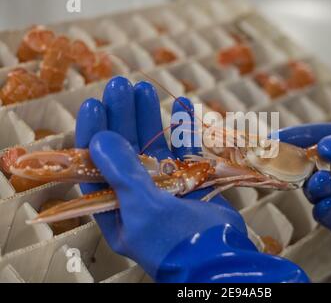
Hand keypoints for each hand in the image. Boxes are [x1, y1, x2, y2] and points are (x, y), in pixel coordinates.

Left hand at [75, 76, 246, 277]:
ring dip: (148, 117)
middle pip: (124, 148)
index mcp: (115, 206)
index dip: (94, 132)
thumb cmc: (176, 244)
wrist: (222, 259)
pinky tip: (181, 107)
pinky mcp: (190, 180)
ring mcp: (164, 185)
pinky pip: (183, 149)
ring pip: (151, 144)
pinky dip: (182, 129)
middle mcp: (136, 194)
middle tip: (122, 85)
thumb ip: (123, 174)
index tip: (96, 103)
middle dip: (122, 115)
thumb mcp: (143, 210)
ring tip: (144, 88)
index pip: (95, 164)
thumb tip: (100, 139)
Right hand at [277, 122, 330, 233]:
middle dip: (293, 169)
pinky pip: (330, 217)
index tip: (269, 140)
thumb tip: (323, 149)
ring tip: (322, 184)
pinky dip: (325, 213)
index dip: (287, 140)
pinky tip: (330, 205)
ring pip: (314, 194)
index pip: (307, 139)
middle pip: (303, 169)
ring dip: (312, 190)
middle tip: (291, 168)